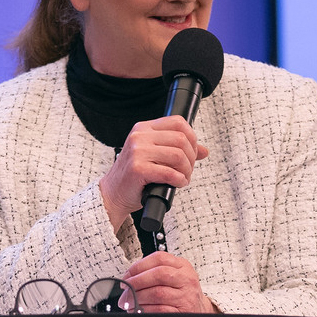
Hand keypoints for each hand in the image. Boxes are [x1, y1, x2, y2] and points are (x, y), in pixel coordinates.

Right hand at [98, 116, 208, 234]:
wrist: (112, 193)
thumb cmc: (134, 176)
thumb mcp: (155, 157)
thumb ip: (177, 150)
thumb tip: (204, 151)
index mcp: (144, 128)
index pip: (177, 122)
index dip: (192, 137)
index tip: (192, 152)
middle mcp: (139, 136)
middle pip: (181, 139)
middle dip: (191, 158)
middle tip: (188, 170)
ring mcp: (137, 151)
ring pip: (178, 155)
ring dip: (186, 170)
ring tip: (182, 178)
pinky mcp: (137, 169)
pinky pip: (169, 172)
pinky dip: (179, 180)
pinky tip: (177, 183)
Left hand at [122, 251, 215, 313]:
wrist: (199, 311)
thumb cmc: (182, 293)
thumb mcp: (174, 276)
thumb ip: (155, 272)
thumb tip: (129, 278)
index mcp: (183, 266)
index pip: (159, 258)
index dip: (139, 266)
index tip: (127, 275)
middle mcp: (187, 279)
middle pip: (159, 274)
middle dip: (137, 281)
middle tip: (125, 289)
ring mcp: (186, 296)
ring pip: (158, 293)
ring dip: (138, 297)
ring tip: (128, 301)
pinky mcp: (184, 312)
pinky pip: (160, 309)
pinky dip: (145, 309)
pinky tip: (138, 310)